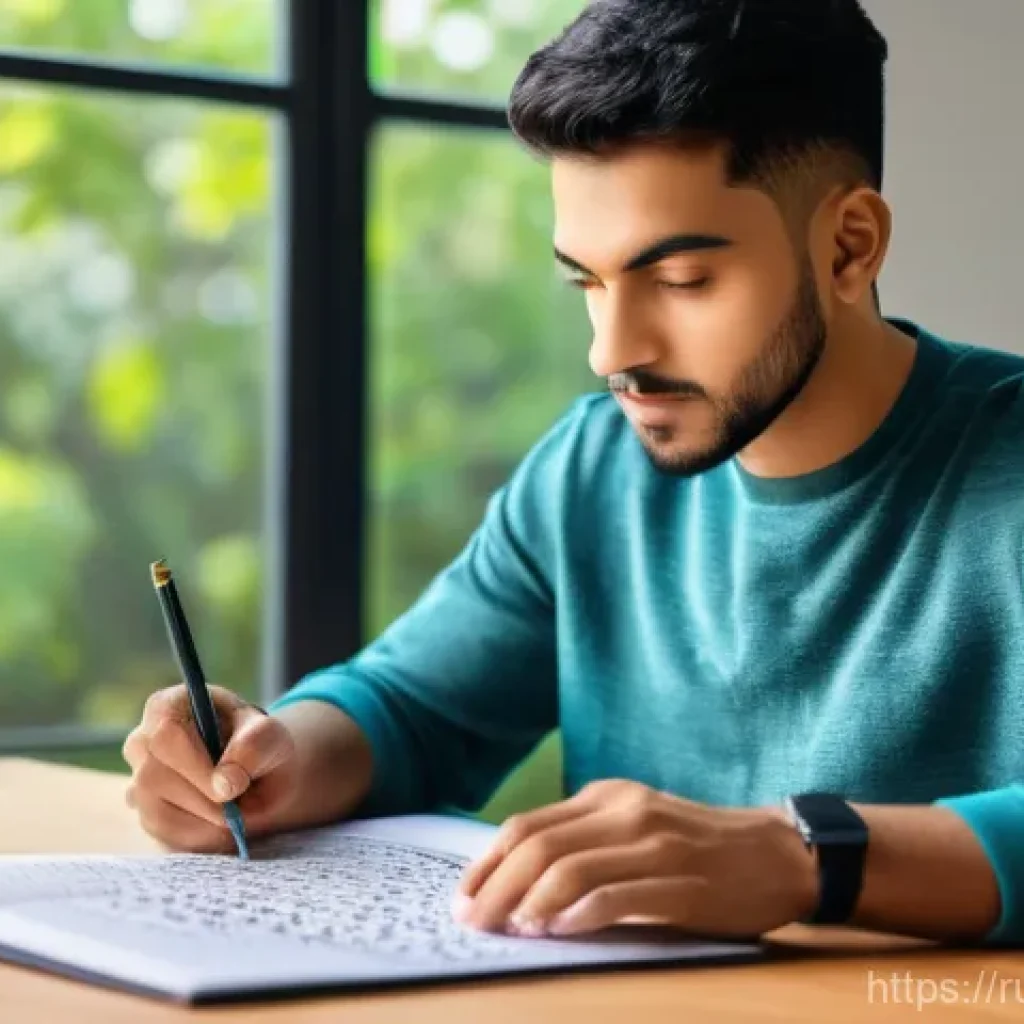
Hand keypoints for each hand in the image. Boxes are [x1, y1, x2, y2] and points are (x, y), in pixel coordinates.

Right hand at [122, 685, 297, 852]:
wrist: (258, 776)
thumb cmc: (259, 745)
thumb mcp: (270, 735)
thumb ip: (254, 747)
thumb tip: (225, 783)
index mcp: (170, 706)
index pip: (166, 735)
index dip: (195, 767)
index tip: (231, 788)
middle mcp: (143, 740)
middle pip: (154, 777)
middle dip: (204, 801)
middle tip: (239, 809)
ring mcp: (137, 778)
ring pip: (155, 811)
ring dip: (203, 824)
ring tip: (235, 816)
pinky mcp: (143, 813)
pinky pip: (161, 835)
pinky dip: (198, 838)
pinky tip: (220, 826)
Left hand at [453, 780, 816, 938]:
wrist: (773, 853)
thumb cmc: (694, 845)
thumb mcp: (633, 825)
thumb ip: (584, 841)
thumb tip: (514, 883)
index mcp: (606, 796)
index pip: (528, 826)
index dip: (487, 863)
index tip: (463, 895)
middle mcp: (624, 811)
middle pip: (538, 846)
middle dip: (495, 887)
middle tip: (472, 923)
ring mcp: (653, 845)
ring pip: (568, 869)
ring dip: (528, 903)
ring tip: (509, 931)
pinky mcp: (680, 883)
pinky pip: (615, 897)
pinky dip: (578, 916)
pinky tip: (558, 932)